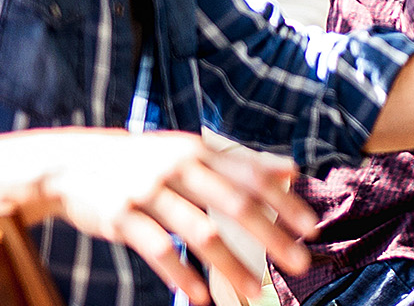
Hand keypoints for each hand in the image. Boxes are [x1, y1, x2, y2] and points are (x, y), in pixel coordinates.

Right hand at [23, 130, 316, 304]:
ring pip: (199, 233)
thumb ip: (240, 163)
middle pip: (234, 206)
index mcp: (200, 152)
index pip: (252, 178)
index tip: (313, 227)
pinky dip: (180, 275)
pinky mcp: (121, 217)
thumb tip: (292, 167)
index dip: (285, 202)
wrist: (72, 163)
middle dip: (271, 236)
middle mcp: (178, 168)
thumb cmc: (145, 160)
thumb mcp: (191, 152)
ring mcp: (149, 192)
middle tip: (300, 263)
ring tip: (256, 291)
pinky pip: (157, 250)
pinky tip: (199, 297)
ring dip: (230, 266)